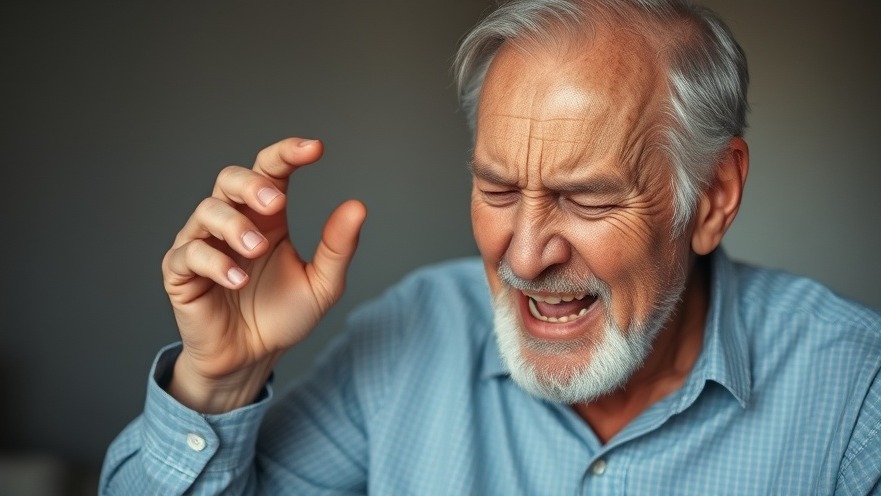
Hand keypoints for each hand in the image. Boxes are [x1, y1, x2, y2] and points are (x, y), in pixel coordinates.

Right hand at [161, 137, 365, 412]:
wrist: (254, 358)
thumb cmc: (283, 315)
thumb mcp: (322, 284)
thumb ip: (338, 248)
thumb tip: (357, 206)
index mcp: (267, 218)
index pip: (271, 171)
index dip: (287, 154)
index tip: (315, 150)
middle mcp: (233, 223)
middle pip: (230, 178)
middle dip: (252, 184)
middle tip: (276, 203)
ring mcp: (203, 244)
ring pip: (206, 211)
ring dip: (234, 226)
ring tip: (257, 250)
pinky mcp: (182, 274)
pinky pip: (189, 254)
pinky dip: (214, 262)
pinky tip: (237, 280)